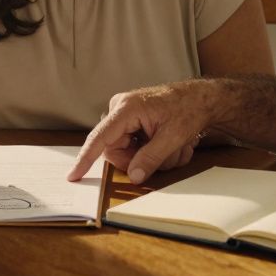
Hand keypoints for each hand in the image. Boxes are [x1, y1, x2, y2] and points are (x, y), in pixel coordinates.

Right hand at [67, 80, 218, 184]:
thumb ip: (151, 158)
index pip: (99, 138)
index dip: (85, 159)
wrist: (202, 99)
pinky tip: (173, 144)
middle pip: (115, 151)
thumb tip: (134, 176)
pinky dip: (155, 152)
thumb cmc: (189, 109)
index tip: (73, 175)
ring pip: (127, 153)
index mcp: (126, 108)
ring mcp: (126, 116)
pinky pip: (135, 148)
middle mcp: (120, 110)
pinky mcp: (133, 123)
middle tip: (166, 156)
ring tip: (176, 147)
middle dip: (141, 160)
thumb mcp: (173, 137)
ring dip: (154, 157)